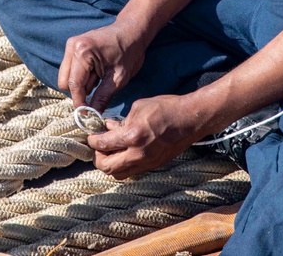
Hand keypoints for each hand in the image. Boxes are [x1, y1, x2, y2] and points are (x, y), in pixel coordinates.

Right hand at [57, 18, 147, 110]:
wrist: (132, 31)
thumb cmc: (129, 51)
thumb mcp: (118, 78)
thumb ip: (102, 97)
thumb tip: (92, 116)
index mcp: (82, 52)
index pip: (74, 85)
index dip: (80, 103)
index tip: (87, 115)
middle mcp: (72, 46)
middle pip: (64, 82)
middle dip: (79, 92)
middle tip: (98, 93)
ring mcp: (71, 45)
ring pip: (66, 76)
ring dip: (81, 83)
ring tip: (101, 78)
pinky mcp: (73, 46)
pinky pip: (71, 69)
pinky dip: (82, 76)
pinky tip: (97, 72)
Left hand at [87, 94, 202, 178]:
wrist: (191, 119)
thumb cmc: (166, 108)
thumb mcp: (139, 108)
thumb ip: (121, 121)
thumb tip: (109, 127)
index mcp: (132, 136)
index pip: (102, 145)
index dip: (92, 141)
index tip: (91, 137)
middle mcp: (138, 154)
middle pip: (107, 167)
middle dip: (98, 157)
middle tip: (98, 147)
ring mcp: (147, 162)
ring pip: (118, 174)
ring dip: (110, 165)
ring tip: (110, 152)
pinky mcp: (154, 165)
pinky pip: (132, 172)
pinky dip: (123, 165)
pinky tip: (125, 153)